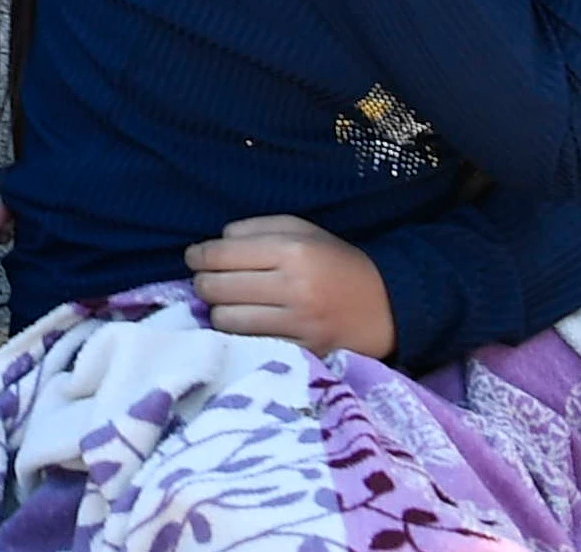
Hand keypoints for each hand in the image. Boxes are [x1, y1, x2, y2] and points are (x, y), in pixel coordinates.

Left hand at [187, 215, 394, 357]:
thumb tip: (214, 242)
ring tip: (229, 304)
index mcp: (293, 251)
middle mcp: (294, 288)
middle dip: (204, 283)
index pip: (221, 255)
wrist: (386, 306)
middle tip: (210, 281)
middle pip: (216, 288)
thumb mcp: (304, 231)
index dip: (198, 256)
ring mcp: (298, 325)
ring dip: (219, 311)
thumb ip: (256, 228)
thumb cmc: (336, 263)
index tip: (194, 257)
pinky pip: (248, 344)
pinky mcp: (303, 353)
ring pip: (226, 320)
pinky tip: (247, 324)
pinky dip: (240, 334)